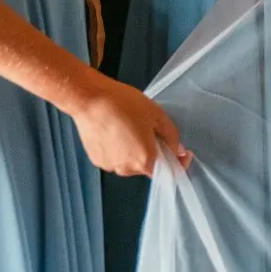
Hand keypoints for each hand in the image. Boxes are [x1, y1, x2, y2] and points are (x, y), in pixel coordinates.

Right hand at [70, 76, 189, 174]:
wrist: (89, 99)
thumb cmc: (122, 103)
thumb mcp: (156, 114)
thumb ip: (171, 136)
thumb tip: (178, 150)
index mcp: (145, 160)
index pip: (167, 173)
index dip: (177, 163)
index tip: (181, 153)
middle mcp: (127, 169)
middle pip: (147, 166)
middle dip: (151, 151)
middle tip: (147, 129)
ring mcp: (110, 166)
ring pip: (129, 162)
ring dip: (133, 150)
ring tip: (127, 127)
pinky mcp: (96, 160)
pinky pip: (114, 157)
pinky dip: (117, 148)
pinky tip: (114, 130)